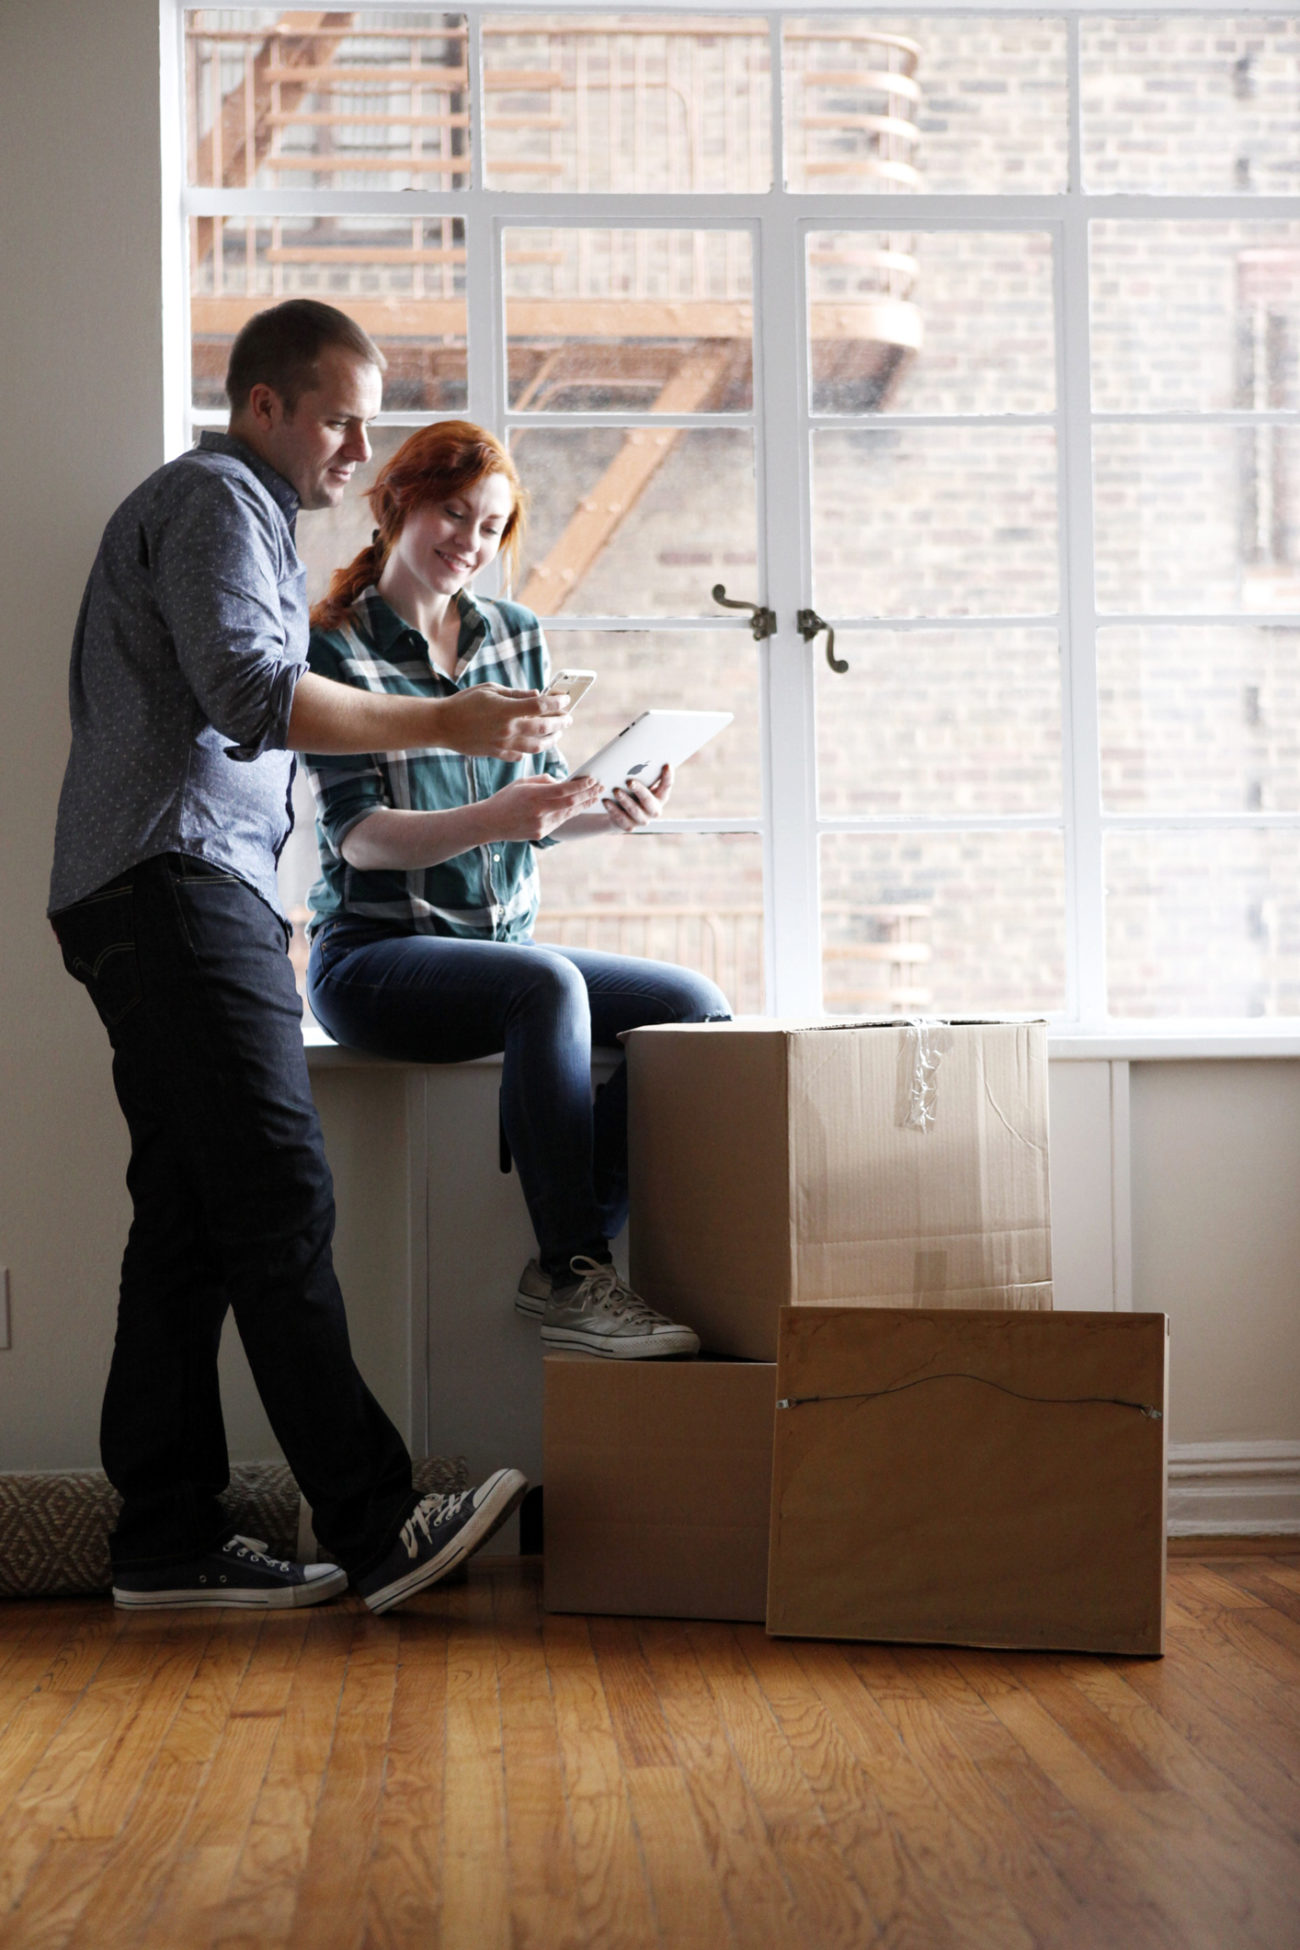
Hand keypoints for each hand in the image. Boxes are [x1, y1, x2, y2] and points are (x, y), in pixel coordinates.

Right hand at [435, 685, 570, 758]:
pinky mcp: (497, 754)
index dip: (557, 703)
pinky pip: (520, 755)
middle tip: (567, 718)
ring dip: (551, 740)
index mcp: (506, 710)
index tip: (565, 700)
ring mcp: (503, 744)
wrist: (443, 725)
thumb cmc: (465, 702)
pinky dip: (530, 750)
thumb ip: (516, 694)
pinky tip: (534, 744)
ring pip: (537, 746)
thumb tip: (537, 695)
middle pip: (544, 728)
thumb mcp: (490, 689)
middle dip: (560, 722)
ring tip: (557, 734)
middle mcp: (508, 729)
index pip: (541, 706)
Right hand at [485, 774, 603, 842]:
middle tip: (600, 787)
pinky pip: (560, 821)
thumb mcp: (522, 783)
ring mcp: (541, 825)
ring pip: (569, 813)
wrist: (490, 823)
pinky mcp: (541, 833)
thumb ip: (544, 781)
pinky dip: (571, 812)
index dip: (581, 785)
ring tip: (595, 796)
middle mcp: (539, 811)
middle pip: (571, 803)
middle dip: (588, 794)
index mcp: (534, 795)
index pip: (564, 790)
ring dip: (583, 804)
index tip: (592, 779)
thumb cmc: (505, 798)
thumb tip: (562, 782)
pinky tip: (580, 806)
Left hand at [603, 763, 672, 833]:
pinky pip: (621, 819)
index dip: (668, 777)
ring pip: (634, 811)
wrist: (620, 812)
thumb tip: (635, 761)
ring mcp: (642, 820)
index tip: (666, 765)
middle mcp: (654, 810)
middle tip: (629, 781)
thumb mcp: (639, 782)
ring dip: (625, 800)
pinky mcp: (629, 826)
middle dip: (640, 791)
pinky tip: (606, 801)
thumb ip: (642, 774)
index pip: (667, 786)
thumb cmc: (632, 791)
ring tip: (616, 791)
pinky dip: (613, 809)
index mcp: (660, 796)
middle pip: (649, 801)